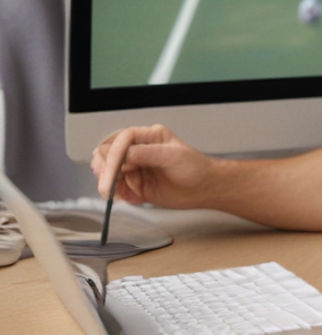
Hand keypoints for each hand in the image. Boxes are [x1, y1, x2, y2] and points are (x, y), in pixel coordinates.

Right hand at [90, 124, 213, 208]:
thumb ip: (147, 153)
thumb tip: (125, 154)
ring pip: (109, 172)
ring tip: (120, 193)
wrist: (204, 188)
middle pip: (108, 154)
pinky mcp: (136, 184)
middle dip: (105, 170)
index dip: (113, 155)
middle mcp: (139, 150)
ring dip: (110, 184)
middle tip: (108, 185)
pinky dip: (119, 195)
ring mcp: (136, 168)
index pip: (121, 140)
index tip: (113, 172)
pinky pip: (118, 189)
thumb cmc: (195, 168)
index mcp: (149, 136)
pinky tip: (132, 198)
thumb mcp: (172, 156)